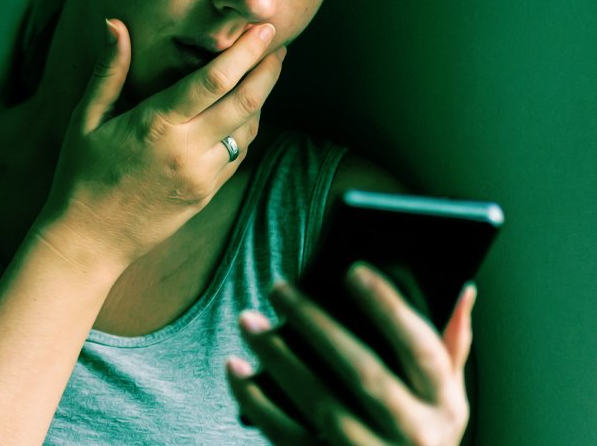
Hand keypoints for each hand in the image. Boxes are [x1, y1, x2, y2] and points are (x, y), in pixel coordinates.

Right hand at [33, 18, 283, 271]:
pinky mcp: (206, 195)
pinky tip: (243, 112)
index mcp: (157, 125)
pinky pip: (237, 155)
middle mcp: (187, 150)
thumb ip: (109, 71)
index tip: (264, 29)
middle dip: (268, 70)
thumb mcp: (85, 119)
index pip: (215, 80)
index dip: (246, 52)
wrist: (89, 240)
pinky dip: (246, 129)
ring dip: (261, 99)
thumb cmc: (80, 174)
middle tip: (278, 45)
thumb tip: (115, 24)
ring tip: (264, 72)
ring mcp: (201, 176)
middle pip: (246, 102)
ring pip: (248, 130)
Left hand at [226, 265, 476, 445]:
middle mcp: (415, 436)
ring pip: (320, 404)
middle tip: (279, 286)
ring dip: (278, 358)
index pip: (424, 351)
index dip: (391, 309)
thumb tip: (463, 287)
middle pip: (365, 374)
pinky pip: (286, 435)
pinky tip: (235, 367)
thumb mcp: (446, 399)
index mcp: (444, 406)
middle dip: (318, 326)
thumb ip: (449, 345)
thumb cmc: (419, 433)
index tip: (353, 268)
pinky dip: (255, 400)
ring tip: (249, 319)